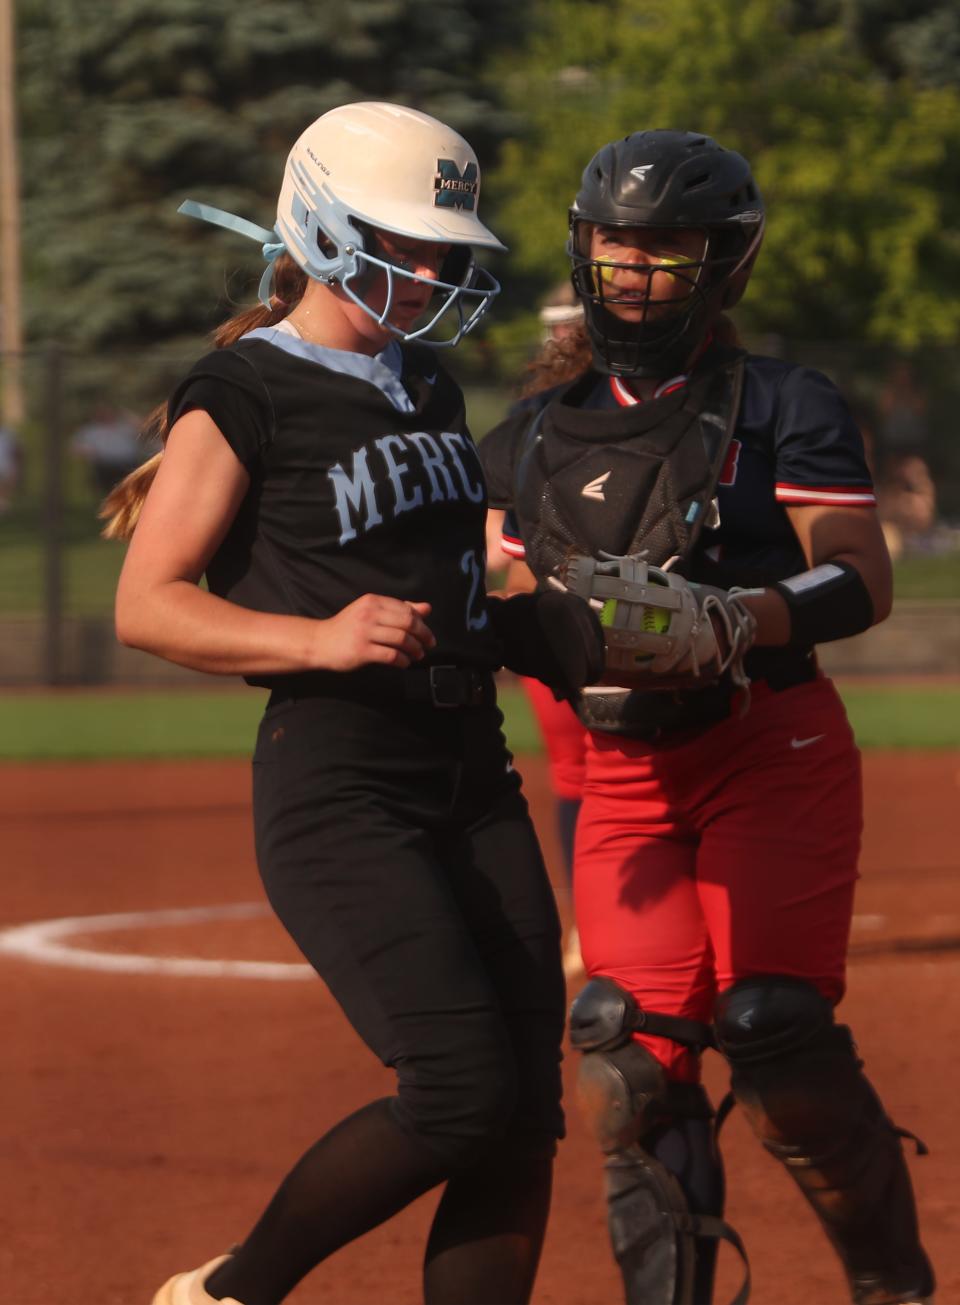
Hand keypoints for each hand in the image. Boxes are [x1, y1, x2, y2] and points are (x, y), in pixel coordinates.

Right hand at [312, 595, 435, 670]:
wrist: (320, 643)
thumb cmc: (348, 628)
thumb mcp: (371, 612)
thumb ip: (399, 609)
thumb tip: (427, 608)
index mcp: (373, 601)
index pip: (406, 609)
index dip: (421, 622)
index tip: (427, 634)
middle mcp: (369, 614)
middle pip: (407, 623)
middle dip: (423, 635)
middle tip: (429, 645)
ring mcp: (364, 632)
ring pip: (401, 639)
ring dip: (415, 649)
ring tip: (418, 655)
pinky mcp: (361, 651)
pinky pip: (391, 656)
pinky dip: (403, 661)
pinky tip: (404, 663)